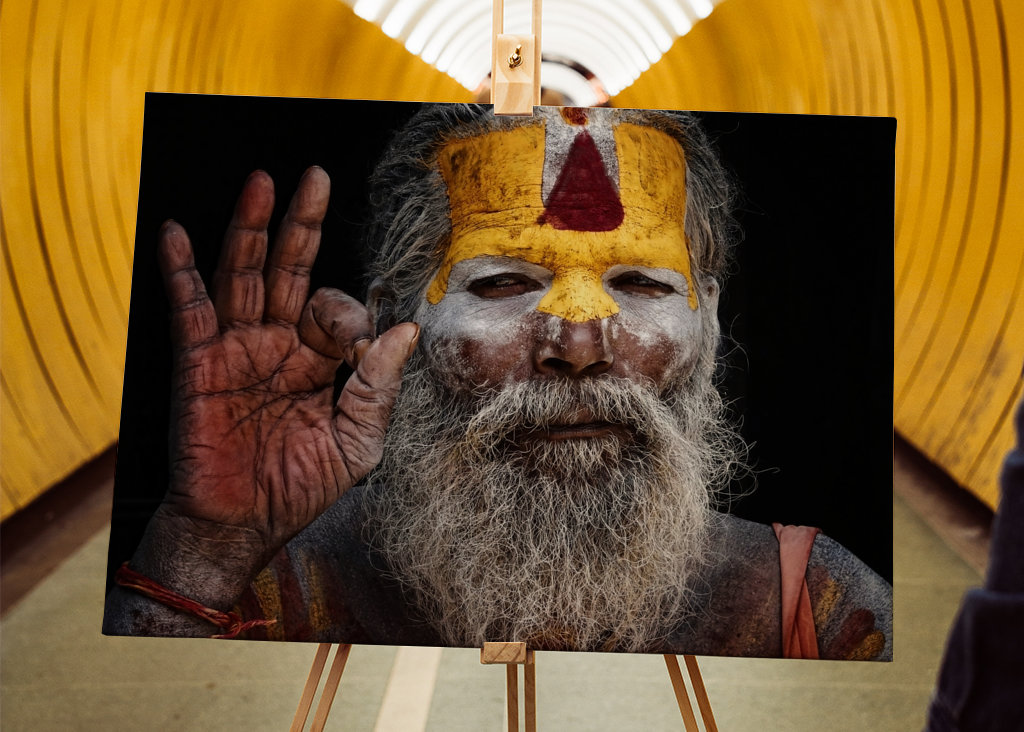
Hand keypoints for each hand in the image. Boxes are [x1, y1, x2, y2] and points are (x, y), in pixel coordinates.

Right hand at [152, 167, 416, 591]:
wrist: (242, 526)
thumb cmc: (300, 487)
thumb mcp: (357, 442)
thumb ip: (379, 385)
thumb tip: (406, 330)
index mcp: (319, 361)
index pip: (337, 309)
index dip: (351, 315)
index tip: (353, 344)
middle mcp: (278, 345)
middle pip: (290, 270)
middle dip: (302, 225)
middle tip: (314, 178)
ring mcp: (237, 349)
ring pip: (244, 275)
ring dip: (250, 229)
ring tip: (261, 183)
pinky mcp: (200, 363)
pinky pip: (190, 309)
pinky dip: (181, 271)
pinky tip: (178, 234)